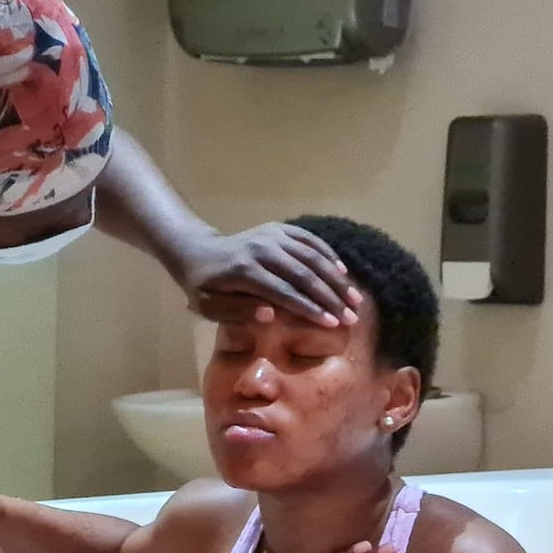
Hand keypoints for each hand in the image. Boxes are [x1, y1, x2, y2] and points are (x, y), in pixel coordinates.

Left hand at [172, 224, 362, 327]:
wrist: (197, 251)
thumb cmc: (203, 287)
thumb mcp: (209, 307)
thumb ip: (238, 311)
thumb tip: (271, 314)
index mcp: (243, 271)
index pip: (284, 292)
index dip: (310, 308)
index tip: (332, 324)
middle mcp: (261, 249)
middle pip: (304, 273)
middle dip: (331, 297)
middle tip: (351, 317)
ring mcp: (272, 235)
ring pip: (312, 256)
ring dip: (336, 278)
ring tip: (354, 299)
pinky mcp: (279, 228)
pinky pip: (309, 239)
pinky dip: (328, 254)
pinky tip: (343, 272)